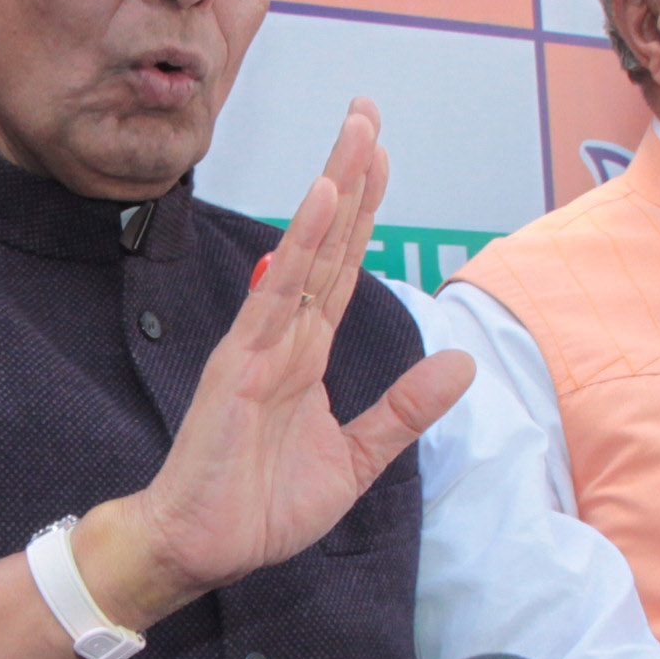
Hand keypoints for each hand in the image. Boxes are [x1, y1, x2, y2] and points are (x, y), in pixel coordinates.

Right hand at [71, 101, 476, 625]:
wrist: (199, 548)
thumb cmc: (259, 506)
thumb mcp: (357, 460)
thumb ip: (403, 411)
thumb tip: (460, 364)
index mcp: (306, 354)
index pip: (342, 267)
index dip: (365, 211)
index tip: (382, 153)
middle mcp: (283, 337)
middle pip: (327, 242)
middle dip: (351, 175)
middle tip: (367, 110)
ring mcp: (260, 344)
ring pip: (307, 252)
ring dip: (335, 189)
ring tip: (357, 133)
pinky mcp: (241, 363)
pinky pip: (279, 291)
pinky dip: (303, 241)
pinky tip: (324, 196)